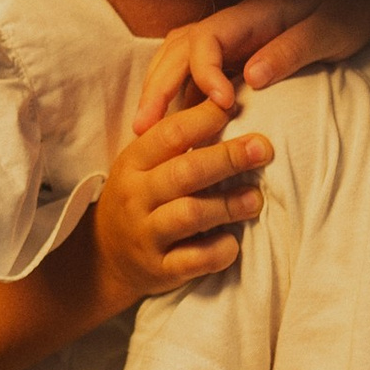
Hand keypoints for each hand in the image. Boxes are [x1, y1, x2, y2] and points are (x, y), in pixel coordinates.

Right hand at [88, 103, 271, 311]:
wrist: (105, 258)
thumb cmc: (140, 199)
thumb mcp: (144, 166)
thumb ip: (177, 140)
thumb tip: (228, 99)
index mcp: (133, 163)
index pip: (170, 133)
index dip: (205, 117)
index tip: (237, 106)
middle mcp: (136, 197)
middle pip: (185, 172)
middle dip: (228, 158)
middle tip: (264, 148)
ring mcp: (146, 235)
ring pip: (191, 215)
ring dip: (229, 205)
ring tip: (255, 199)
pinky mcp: (159, 270)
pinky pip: (194, 261)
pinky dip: (219, 251)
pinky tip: (234, 242)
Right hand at [134, 0, 369, 130]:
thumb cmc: (349, 5)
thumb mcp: (330, 29)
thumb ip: (291, 50)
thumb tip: (251, 77)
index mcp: (250, 16)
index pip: (205, 41)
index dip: (204, 74)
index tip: (222, 106)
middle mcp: (231, 24)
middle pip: (177, 50)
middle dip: (156, 88)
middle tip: (141, 129)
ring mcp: (229, 37)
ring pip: (177, 58)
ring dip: (158, 89)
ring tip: (145, 128)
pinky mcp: (235, 50)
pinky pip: (194, 70)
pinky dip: (177, 92)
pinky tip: (173, 122)